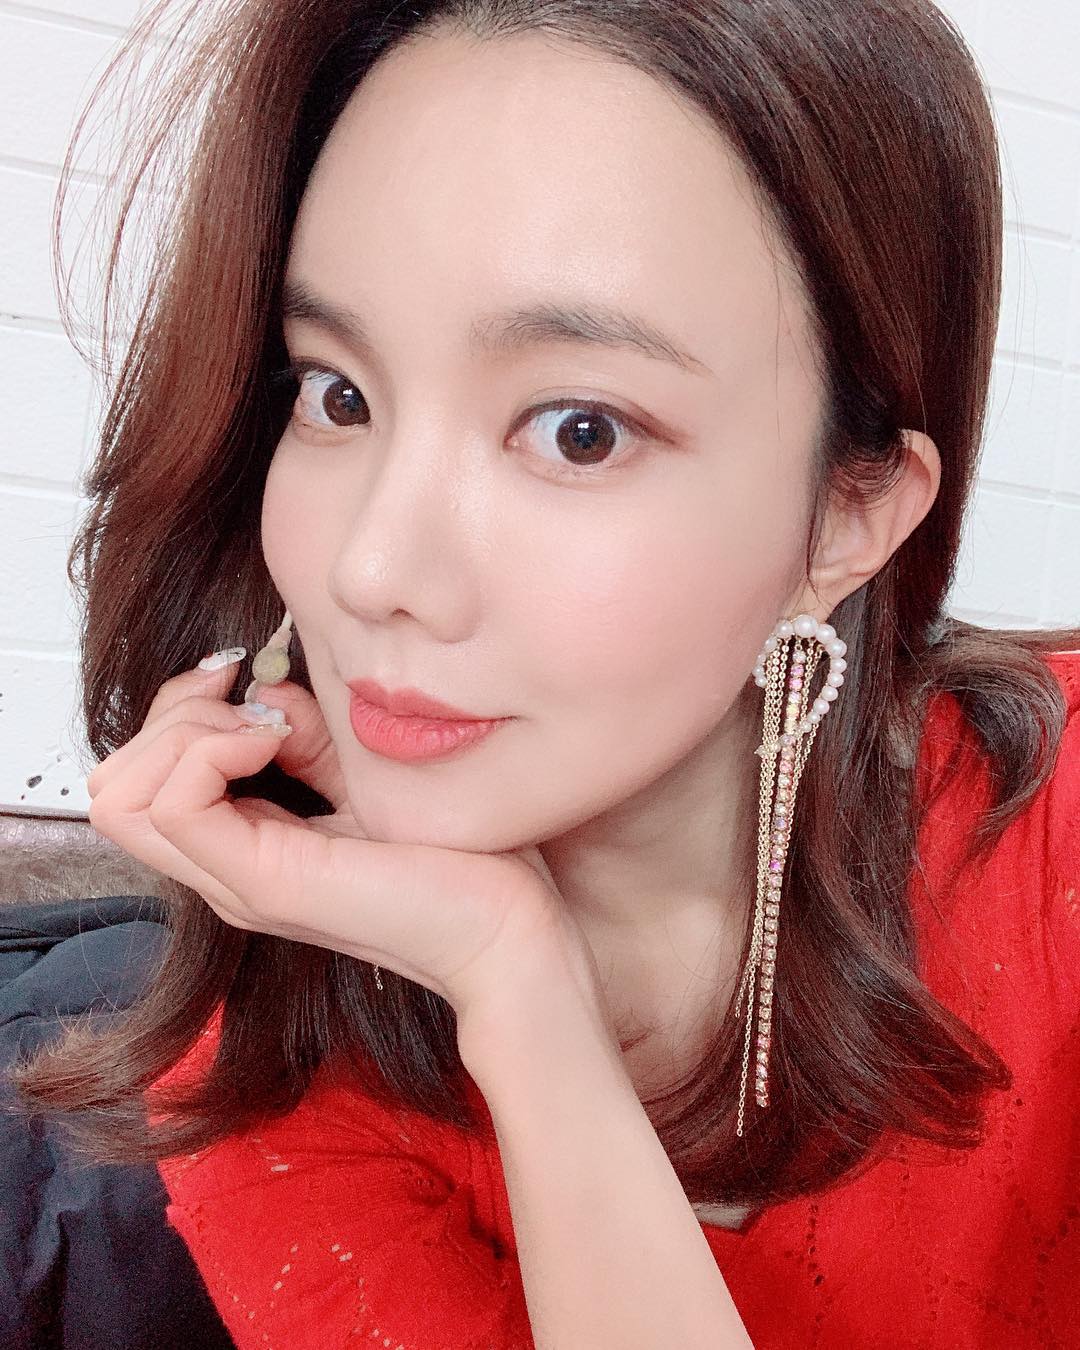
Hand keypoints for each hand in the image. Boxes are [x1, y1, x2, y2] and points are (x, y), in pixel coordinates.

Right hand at [85, 658, 604, 1034]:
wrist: (509, 933)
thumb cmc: (458, 863)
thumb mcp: (362, 775)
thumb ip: (307, 738)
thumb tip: (268, 693)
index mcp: (247, 847)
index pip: (142, 776)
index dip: (179, 711)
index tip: (250, 682)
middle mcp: (226, 870)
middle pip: (114, 783)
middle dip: (171, 714)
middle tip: (253, 704)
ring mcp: (238, 880)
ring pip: (122, 792)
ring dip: (186, 729)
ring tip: (267, 725)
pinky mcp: (265, 881)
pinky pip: (175, 801)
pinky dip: (212, 745)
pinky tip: (277, 737)